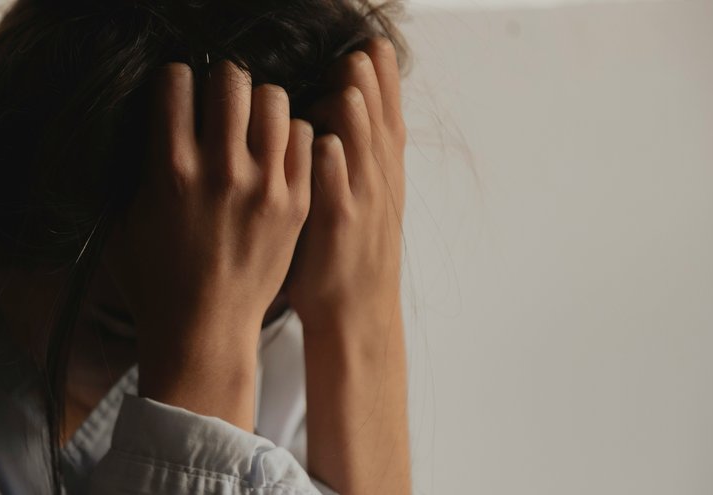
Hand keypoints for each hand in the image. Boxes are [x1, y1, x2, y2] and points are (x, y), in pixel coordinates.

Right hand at [102, 60, 312, 429]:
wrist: (203, 332)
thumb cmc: (155, 280)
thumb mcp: (123, 220)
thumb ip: (132, 168)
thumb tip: (137, 122)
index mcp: (170, 171)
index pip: (176, 81)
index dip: (174, 82)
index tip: (176, 96)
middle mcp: (221, 172)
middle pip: (229, 78)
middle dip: (218, 81)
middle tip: (216, 102)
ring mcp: (265, 188)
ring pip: (273, 99)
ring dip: (256, 103)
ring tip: (249, 124)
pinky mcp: (296, 203)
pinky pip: (304, 136)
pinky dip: (288, 135)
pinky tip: (273, 152)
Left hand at [287, 37, 406, 327]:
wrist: (357, 313)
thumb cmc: (349, 253)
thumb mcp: (363, 197)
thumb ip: (354, 154)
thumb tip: (338, 108)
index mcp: (382, 171)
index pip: (386, 113)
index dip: (382, 78)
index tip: (373, 43)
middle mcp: (376, 181)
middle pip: (377, 121)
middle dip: (369, 84)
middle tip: (359, 50)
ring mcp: (360, 204)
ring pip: (359, 149)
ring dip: (354, 115)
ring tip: (346, 82)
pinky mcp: (338, 228)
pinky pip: (336, 191)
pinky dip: (332, 166)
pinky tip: (325, 144)